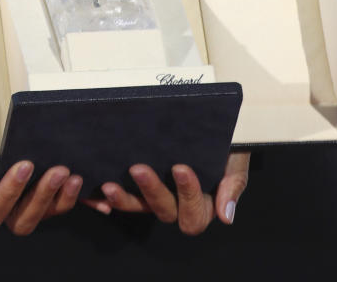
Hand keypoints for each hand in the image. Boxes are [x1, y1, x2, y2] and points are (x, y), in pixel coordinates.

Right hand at [0, 160, 82, 234]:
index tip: (25, 165)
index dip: (10, 191)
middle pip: (25, 218)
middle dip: (43, 195)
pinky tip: (102, 203)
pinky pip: (67, 203)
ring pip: (49, 213)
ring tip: (75, 176)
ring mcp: (33, 207)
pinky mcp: (51, 199)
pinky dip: (86, 203)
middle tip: (58, 170)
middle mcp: (11, 212)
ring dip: (64, 198)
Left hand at [93, 152, 249, 234]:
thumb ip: (233, 183)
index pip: (195, 214)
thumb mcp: (235, 158)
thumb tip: (225, 216)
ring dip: (125, 199)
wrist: (211, 119)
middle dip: (151, 190)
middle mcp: (179, 204)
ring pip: (140, 208)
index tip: (181, 167)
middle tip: (138, 167)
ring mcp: (157, 195)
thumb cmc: (226, 140)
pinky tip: (101, 188)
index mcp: (204, 203)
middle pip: (165, 212)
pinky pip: (125, 197)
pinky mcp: (140, 185)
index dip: (188, 194)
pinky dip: (112, 198)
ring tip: (110, 185)